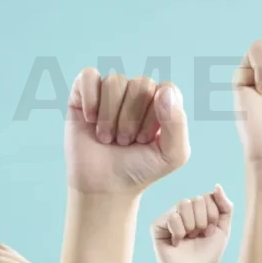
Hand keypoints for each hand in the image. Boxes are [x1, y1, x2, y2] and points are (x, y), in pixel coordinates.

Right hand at [65, 69, 190, 194]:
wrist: (105, 186)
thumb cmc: (141, 168)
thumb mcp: (172, 155)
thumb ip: (177, 123)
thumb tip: (164, 91)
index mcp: (164, 102)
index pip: (166, 89)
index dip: (155, 115)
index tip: (145, 139)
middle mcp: (139, 92)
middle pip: (140, 84)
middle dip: (131, 119)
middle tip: (125, 141)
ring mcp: (112, 92)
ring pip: (114, 82)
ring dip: (110, 117)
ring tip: (108, 137)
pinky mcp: (84, 95)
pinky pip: (88, 76)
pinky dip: (90, 99)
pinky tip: (90, 120)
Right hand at [152, 185, 233, 262]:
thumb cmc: (208, 254)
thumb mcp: (223, 229)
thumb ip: (225, 206)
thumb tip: (217, 185)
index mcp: (199, 209)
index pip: (208, 196)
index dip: (213, 216)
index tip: (210, 232)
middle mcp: (184, 210)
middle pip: (197, 199)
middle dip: (204, 221)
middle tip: (199, 236)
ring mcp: (170, 216)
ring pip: (184, 204)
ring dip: (192, 226)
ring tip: (189, 238)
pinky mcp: (157, 226)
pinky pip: (172, 217)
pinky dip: (179, 232)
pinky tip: (177, 243)